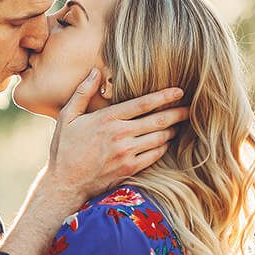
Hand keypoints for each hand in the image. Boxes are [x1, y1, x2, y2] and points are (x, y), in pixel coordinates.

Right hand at [46, 70, 187, 198]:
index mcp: (107, 119)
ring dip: (172, 130)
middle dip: (177, 113)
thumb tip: (95, 71)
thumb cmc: (64, 148)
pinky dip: (163, 147)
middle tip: (191, 108)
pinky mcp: (130, 169)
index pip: (143, 104)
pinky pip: (155, 155)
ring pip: (160, 138)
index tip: (179, 91)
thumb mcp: (67, 116)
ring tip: (180, 124)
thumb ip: (83, 92)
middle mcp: (120, 135)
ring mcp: (126, 153)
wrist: (65, 183)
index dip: (164, 96)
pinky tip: (165, 142)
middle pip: (158, 121)